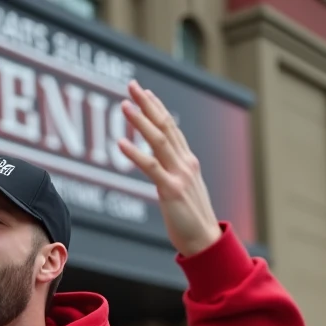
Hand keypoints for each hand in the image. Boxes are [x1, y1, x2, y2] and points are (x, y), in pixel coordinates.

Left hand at [117, 81, 221, 256]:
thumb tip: (159, 165)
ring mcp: (179, 175)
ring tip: (124, 105)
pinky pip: (151, 167)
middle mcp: (185, 163)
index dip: (158, 109)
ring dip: (140, 121)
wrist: (205, 241)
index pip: (172, 128)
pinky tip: (120, 143)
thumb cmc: (191, 219)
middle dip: (147, 104)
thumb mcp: (184, 190)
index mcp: (188, 162)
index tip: (145, 92)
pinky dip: (135, 153)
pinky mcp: (171, 190)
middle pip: (165, 126)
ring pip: (158, 141)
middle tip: (132, 85)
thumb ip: (173, 174)